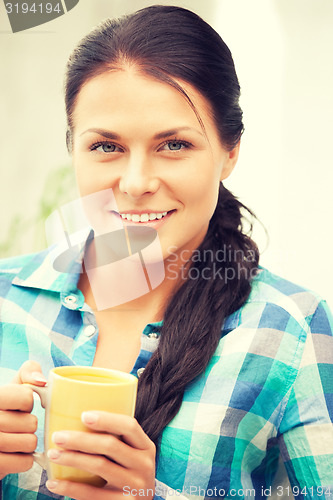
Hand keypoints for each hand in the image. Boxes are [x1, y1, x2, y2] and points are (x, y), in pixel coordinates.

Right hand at [0, 361, 46, 478]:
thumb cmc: (6, 408)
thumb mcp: (13, 385)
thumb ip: (28, 371)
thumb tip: (42, 381)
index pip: (25, 397)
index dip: (27, 402)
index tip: (19, 406)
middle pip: (31, 423)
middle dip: (29, 424)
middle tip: (18, 425)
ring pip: (30, 443)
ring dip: (29, 442)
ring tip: (16, 438)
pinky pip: (25, 462)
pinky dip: (24, 459)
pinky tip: (14, 453)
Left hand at [45, 411, 155, 499]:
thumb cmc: (129, 473)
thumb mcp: (132, 455)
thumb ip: (117, 440)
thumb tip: (80, 418)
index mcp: (146, 447)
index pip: (130, 426)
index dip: (107, 419)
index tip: (83, 415)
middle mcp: (143, 465)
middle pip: (110, 445)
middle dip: (80, 439)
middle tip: (58, 436)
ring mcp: (134, 486)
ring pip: (99, 466)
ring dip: (72, 459)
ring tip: (53, 454)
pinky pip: (91, 494)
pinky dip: (70, 487)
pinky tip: (54, 482)